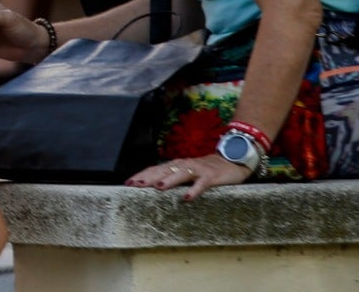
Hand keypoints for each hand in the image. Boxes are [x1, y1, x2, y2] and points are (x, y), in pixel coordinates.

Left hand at [126, 154, 251, 199]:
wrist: (231, 160)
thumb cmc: (205, 170)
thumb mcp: (186, 173)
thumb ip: (173, 178)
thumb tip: (153, 186)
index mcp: (176, 165)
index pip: (154, 169)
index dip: (141, 175)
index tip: (127, 184)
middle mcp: (184, 165)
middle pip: (163, 170)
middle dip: (148, 177)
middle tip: (134, 185)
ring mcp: (197, 169)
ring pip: (180, 174)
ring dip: (169, 180)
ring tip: (157, 187)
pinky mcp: (211, 176)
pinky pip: (202, 184)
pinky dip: (194, 189)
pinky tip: (187, 197)